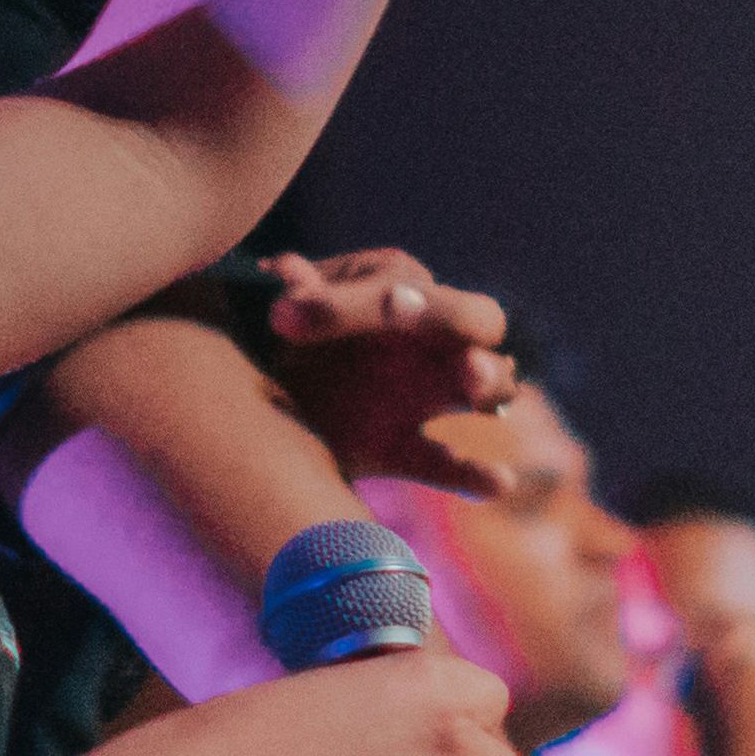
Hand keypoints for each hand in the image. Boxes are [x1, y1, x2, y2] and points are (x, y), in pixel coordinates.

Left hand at [260, 249, 519, 491]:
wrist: (257, 382)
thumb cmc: (279, 328)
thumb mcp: (279, 302)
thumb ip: (291, 292)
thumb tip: (289, 272)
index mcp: (398, 292)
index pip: (413, 291)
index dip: (375, 305)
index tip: (299, 319)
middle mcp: (424, 340)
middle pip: (479, 323)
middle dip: (465, 327)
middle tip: (449, 342)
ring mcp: (422, 394)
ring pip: (486, 385)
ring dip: (488, 381)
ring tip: (472, 382)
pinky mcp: (401, 449)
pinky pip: (450, 465)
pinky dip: (477, 475)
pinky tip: (497, 482)